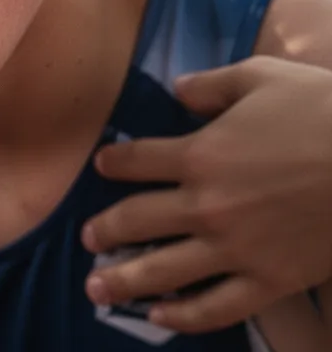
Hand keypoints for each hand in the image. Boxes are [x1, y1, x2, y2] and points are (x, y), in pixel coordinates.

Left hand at [82, 56, 331, 332]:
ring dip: (124, 279)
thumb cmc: (322, 110)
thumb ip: (210, 85)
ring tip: (96, 286)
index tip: (102, 167)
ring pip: (164, 270)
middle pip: (136, 220)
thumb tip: (176, 90)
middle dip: (105, 229)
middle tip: (87, 237)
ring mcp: (235, 248)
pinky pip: (217, 307)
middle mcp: (205, 205)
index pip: (136, 161)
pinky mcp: (268, 280)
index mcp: (199, 154)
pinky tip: (160, 317)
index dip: (113, 163)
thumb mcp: (260, 77)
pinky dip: (184, 316)